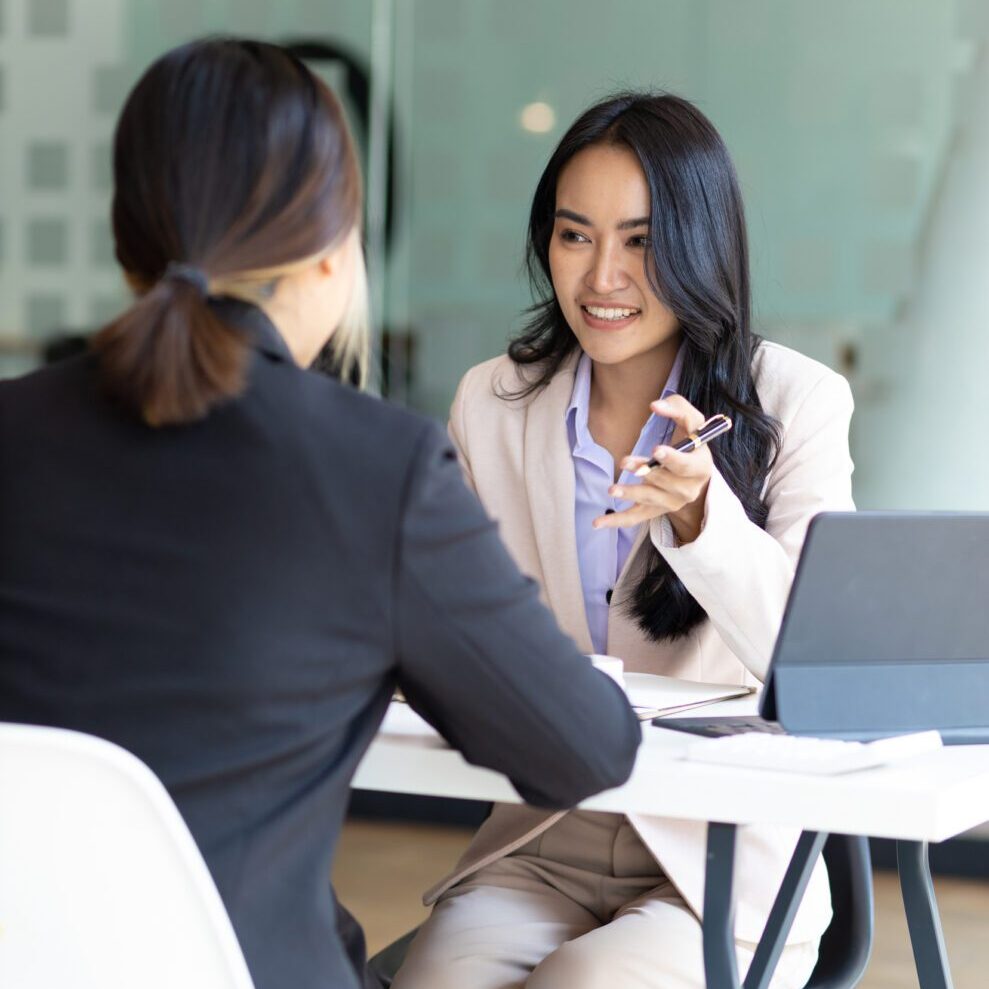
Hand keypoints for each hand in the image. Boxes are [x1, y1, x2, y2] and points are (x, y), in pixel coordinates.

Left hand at [592, 395, 712, 544]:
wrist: (695, 470)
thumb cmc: (690, 440)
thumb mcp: (691, 420)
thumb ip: (677, 407)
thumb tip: (655, 405)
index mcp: (700, 466)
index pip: (687, 465)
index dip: (672, 459)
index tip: (656, 450)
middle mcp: (689, 489)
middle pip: (665, 482)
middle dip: (645, 472)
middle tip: (625, 462)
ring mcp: (672, 502)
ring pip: (650, 499)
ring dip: (630, 493)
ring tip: (612, 489)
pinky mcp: (655, 510)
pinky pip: (636, 518)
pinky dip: (616, 521)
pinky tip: (598, 522)